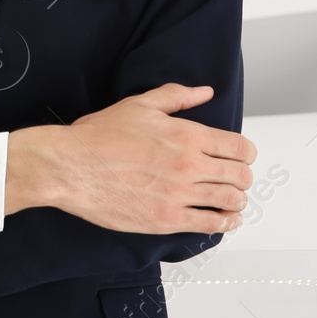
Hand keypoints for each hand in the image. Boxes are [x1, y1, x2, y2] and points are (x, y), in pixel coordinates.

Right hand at [5, 83, 254, 234]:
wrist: (70, 166)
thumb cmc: (99, 136)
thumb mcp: (139, 105)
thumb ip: (176, 96)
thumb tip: (205, 92)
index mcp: (186, 134)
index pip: (239, 147)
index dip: (246, 154)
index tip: (242, 158)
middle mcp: (188, 164)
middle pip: (240, 176)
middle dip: (243, 178)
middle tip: (237, 180)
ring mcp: (179, 194)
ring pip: (230, 201)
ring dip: (237, 201)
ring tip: (232, 201)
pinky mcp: (166, 219)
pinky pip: (209, 225)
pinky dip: (224, 223)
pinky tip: (225, 220)